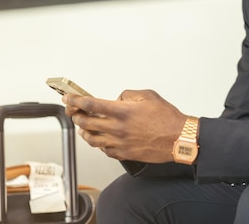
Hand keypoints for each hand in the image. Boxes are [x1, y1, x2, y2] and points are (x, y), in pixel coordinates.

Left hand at [63, 90, 187, 162]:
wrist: (179, 139)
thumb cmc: (167, 119)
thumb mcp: (148, 95)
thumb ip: (127, 95)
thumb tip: (117, 99)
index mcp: (122, 112)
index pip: (90, 105)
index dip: (75, 101)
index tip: (69, 98)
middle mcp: (118, 128)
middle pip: (86, 122)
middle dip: (75, 114)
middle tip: (73, 110)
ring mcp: (119, 143)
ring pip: (91, 139)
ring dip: (83, 131)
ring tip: (83, 125)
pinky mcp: (124, 154)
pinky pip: (103, 150)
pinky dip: (98, 143)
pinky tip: (99, 138)